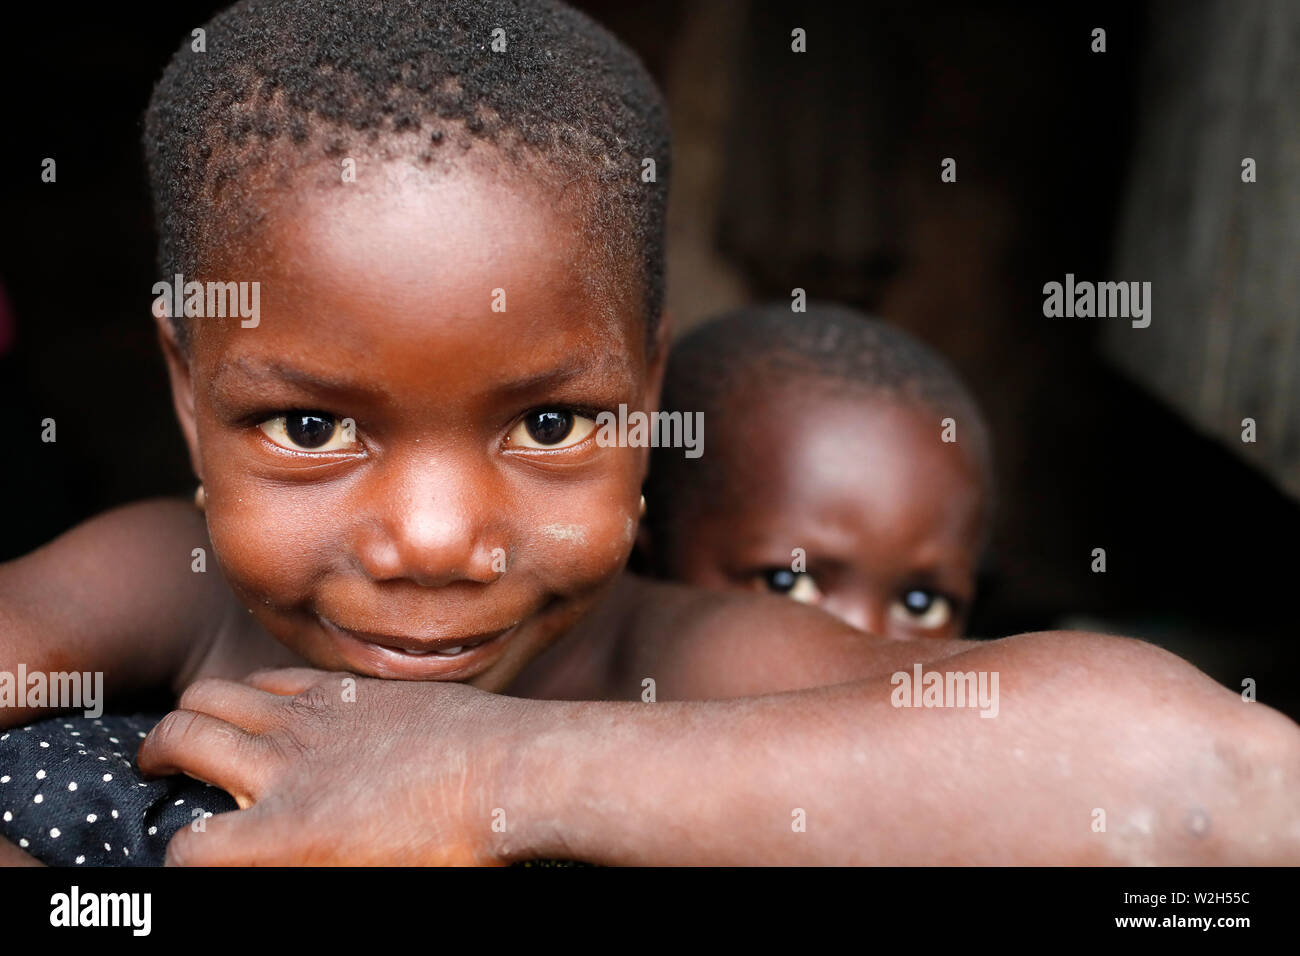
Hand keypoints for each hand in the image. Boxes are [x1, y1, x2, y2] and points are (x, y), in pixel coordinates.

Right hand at [137, 668, 543, 864]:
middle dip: (155, 754)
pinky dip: (251, 691)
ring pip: (214, 694)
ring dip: (191, 712)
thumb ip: (304, 866)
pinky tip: (263, 707)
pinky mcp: (347, 688)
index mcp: (288, 837)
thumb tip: (281, 857)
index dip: (182, 861)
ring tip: (191, 727)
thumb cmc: (454, 846)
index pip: (188, 851)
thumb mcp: (369, 882)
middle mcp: (286, 768)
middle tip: (156, 765)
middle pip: (180, 739)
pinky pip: (273, 677)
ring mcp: (316, 718)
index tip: (196, 860)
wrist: (512, 772)